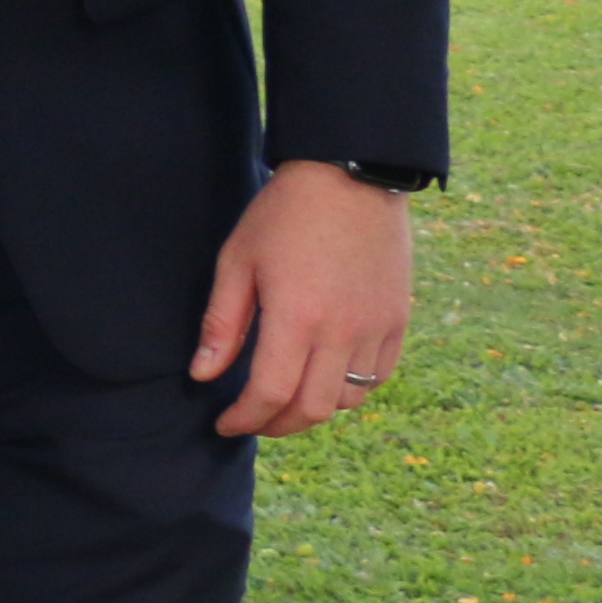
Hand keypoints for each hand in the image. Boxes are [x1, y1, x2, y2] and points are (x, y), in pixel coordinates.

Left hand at [191, 160, 414, 437]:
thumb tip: (203, 376)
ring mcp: (376, 328)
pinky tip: (322, 378)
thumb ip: (221, 324)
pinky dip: (348, 390)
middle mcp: (342, 331)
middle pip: (312, 410)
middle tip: (251, 420)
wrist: (350, 177)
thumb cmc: (282, 215)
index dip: (245, 418)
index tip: (224, 424)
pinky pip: (376, 377)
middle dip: (276, 425)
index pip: (270, 394)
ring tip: (284, 398)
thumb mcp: (237, 261)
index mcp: (297, 317)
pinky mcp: (398, 320)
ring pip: (347, 399)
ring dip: (312, 409)